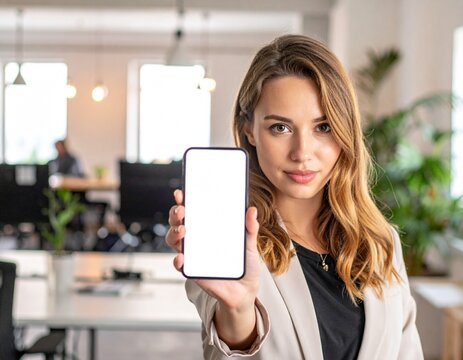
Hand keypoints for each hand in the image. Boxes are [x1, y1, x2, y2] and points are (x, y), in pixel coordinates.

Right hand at [165, 189, 260, 310]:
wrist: (244, 291)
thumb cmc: (244, 264)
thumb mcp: (249, 244)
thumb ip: (250, 228)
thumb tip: (251, 210)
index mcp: (208, 228)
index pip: (192, 210)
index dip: (184, 200)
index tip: (182, 193)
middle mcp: (196, 239)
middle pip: (178, 222)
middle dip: (175, 213)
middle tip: (182, 210)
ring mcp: (192, 254)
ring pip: (174, 240)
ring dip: (174, 233)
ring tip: (183, 230)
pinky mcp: (192, 270)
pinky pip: (180, 265)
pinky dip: (178, 260)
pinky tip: (182, 257)